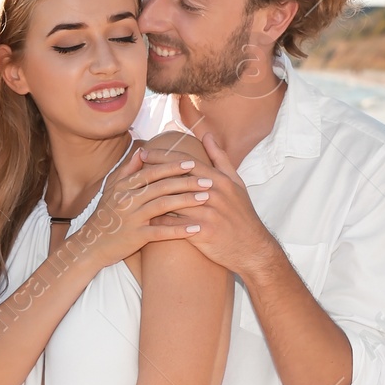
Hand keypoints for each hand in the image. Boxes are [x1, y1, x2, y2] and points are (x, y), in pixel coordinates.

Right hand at [73, 149, 215, 268]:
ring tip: (206, 198)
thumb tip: (142, 151)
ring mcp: (131, 218)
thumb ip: (127, 170)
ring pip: (163, 205)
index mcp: (124, 186)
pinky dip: (179, 230)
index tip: (192, 163)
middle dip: (187, 181)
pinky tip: (196, 228)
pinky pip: (161, 232)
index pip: (152, 172)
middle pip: (162, 186)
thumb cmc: (106, 216)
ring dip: (187, 201)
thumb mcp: (111, 189)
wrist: (90, 245)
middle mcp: (127, 199)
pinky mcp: (135, 237)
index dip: (173, 166)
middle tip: (208, 180)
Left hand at [144, 132, 279, 277]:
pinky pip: (175, 225)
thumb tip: (207, 136)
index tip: (144, 152)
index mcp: (219, 180)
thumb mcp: (236, 183)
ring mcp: (209, 213)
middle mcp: (214, 194)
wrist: (253, 249)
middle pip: (176, 179)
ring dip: (152, 198)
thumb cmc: (242, 215)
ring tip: (131, 194)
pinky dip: (159, 222)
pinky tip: (144, 219)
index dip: (163, 157)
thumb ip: (220, 158)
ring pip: (173, 201)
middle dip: (152, 173)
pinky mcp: (204, 233)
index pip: (186, 163)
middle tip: (131, 170)